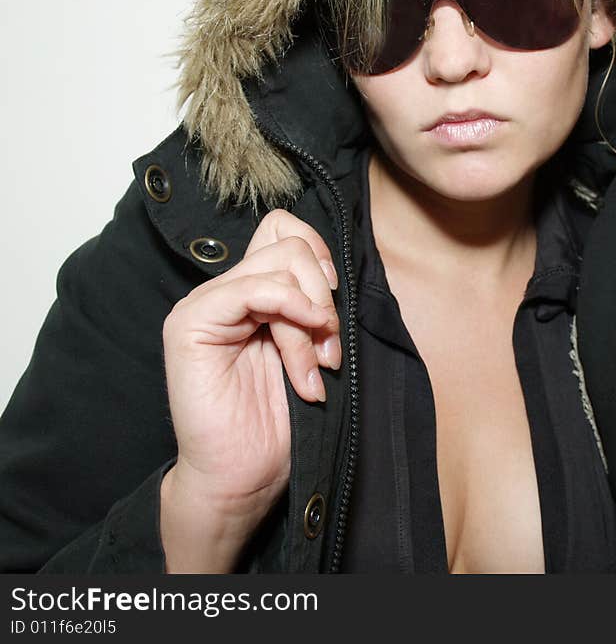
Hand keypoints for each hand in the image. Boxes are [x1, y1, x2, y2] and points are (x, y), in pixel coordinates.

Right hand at [159, 210, 339, 570]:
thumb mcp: (311, 348)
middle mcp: (227, 291)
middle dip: (324, 297)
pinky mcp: (191, 323)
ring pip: (280, 267)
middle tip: (330, 352)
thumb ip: (312, 307)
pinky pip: (252, 289)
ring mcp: (205, 304)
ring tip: (316, 370)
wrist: (243, 476)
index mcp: (252, 292)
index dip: (320, 255)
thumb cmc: (279, 421)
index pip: (285, 229)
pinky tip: (308, 346)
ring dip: (313, 321)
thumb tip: (333, 272)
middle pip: (290, 245)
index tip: (334, 308)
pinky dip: (292, 310)